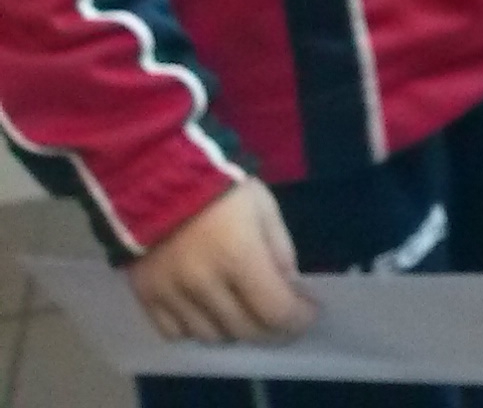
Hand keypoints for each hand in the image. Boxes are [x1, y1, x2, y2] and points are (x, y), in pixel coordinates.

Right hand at [129, 180, 312, 344]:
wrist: (158, 176)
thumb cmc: (221, 186)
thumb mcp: (265, 209)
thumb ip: (280, 251)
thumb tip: (288, 288)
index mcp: (239, 257)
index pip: (275, 310)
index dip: (297, 319)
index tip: (308, 314)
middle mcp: (204, 284)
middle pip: (244, 329)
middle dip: (272, 329)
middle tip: (282, 319)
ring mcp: (171, 294)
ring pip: (210, 336)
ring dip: (234, 330)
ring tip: (244, 313)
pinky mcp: (145, 296)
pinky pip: (173, 332)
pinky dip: (196, 330)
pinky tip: (207, 313)